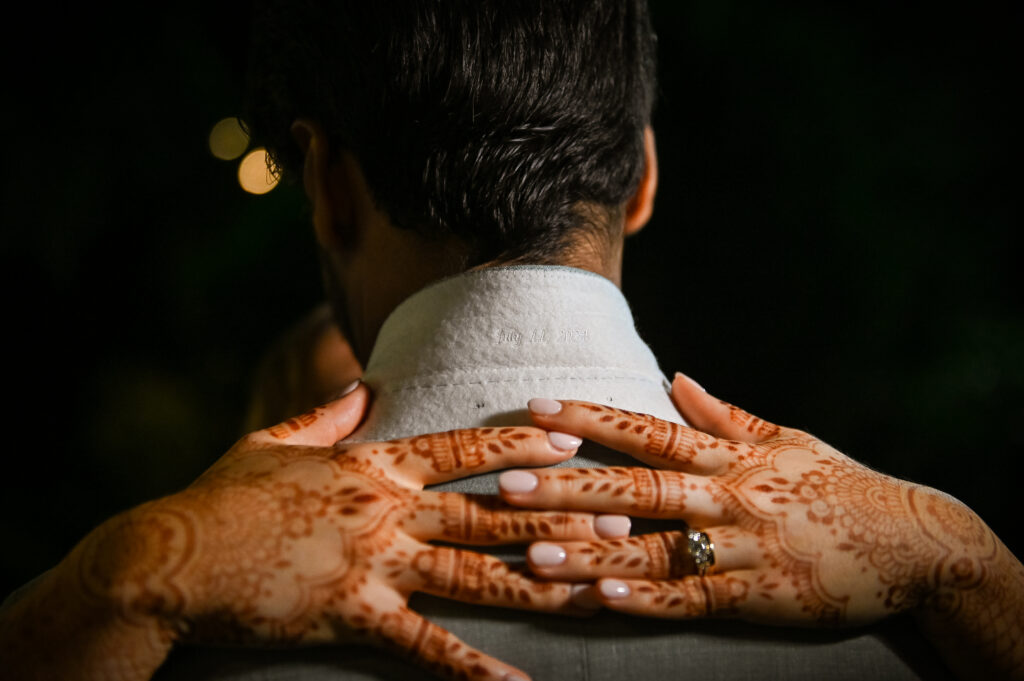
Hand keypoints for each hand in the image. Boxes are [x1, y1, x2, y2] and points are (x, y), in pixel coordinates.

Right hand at [4, 383, 624, 680]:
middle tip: (622, 517)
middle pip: (489, 513)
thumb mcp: (276, 441)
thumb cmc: (224, 498)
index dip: (521, 439)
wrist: (169, 557)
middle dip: (560, 515)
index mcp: (373, 465)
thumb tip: (364, 386)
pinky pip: (424, 646)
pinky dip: (471, 667)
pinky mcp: (353, 616)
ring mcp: (373, 563)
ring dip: (540, 583)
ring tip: (596, 592)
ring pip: (475, 575)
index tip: (572, 433)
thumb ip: (330, 415)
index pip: (463, 447)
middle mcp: (386, 510)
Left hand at [498, 374, 1023, 678]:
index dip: (589, 418)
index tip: (537, 408)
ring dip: (593, 550)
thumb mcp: (786, 440)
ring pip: (655, 548)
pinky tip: (604, 597)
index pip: (646, 430)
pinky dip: (650, 598)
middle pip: (637, 486)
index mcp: (730, 456)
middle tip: (509, 483)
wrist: (916, 542)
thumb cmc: (843, 486)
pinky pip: (695, 598)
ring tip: (534, 553)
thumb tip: (676, 378)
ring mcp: (744, 546)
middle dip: (570, 484)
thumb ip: (726, 415)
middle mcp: (728, 495)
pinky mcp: (762, 595)